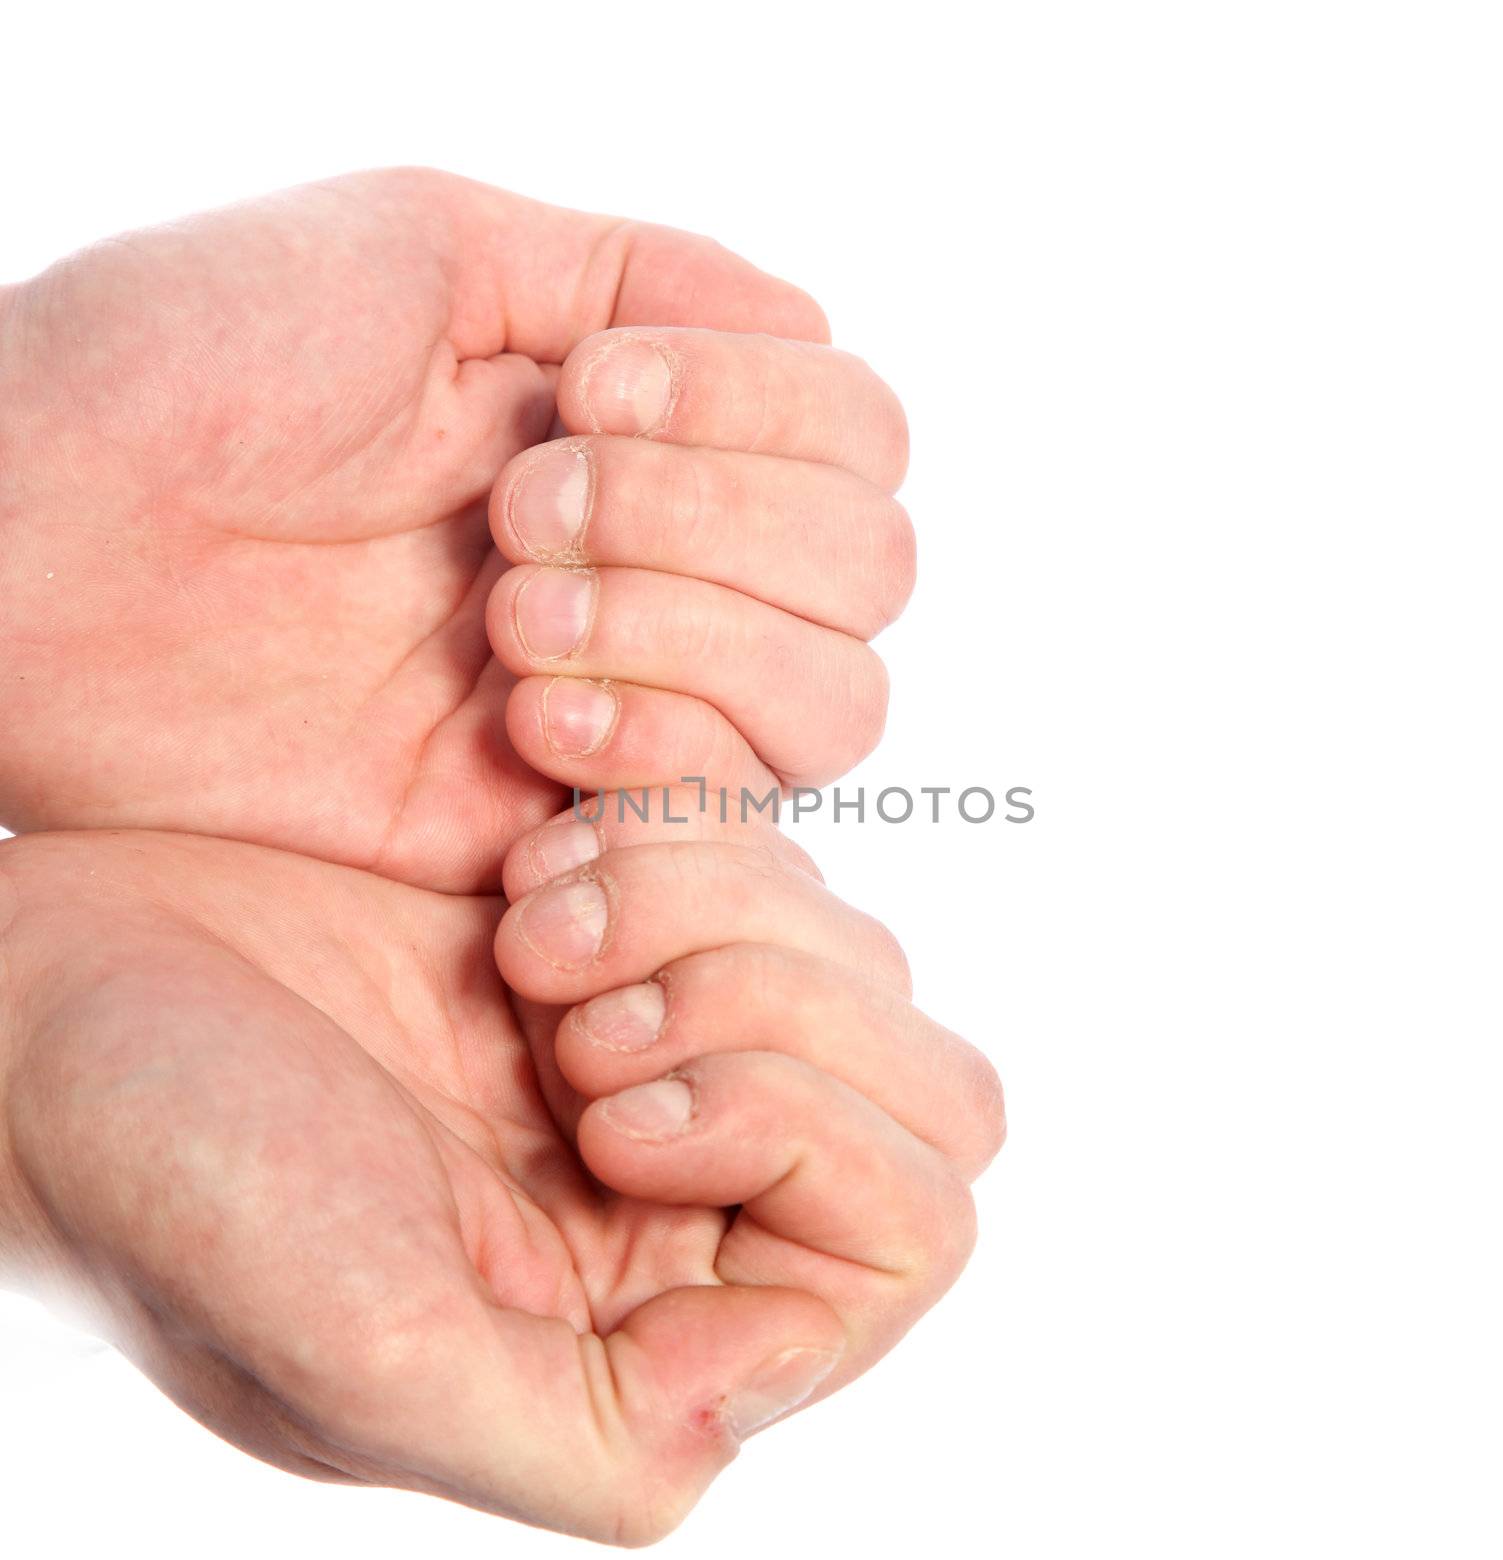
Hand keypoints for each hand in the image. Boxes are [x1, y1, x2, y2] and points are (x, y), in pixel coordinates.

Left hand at [0, 168, 908, 890]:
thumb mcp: (428, 247)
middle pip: (872, 569)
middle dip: (719, 525)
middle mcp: (666, 567)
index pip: (858, 434)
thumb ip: (639, 272)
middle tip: (518, 508)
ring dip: (695, 638)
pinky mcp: (565, 822)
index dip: (763, 411)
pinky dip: (658, 749)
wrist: (31, 544)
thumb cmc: (195, 361)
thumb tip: (812, 314)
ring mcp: (628, 698)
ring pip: (836, 701)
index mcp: (646, 428)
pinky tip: (526, 726)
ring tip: (512, 620)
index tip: (584, 391)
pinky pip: (720, 808)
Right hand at [0, 822, 999, 1542]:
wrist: (58, 999)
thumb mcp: (367, 1355)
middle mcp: (692, 1212)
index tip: (597, 1096)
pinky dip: (673, 839)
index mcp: (660, 1340)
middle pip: (925, 1091)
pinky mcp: (628, 939)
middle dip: (764, 1004)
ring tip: (526, 934)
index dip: (788, 1130)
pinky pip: (772, 861)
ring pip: (857, 959)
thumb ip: (601, 1433)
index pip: (906, 1234)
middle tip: (564, 1004)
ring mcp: (669, 1059)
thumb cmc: (170, 1184)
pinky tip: (529, 871)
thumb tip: (776, 1369)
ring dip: (707, 909)